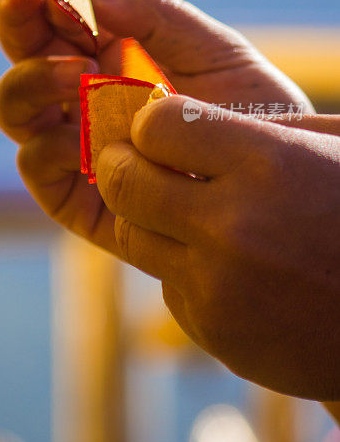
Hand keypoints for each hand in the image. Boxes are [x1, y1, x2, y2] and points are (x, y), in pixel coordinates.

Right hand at [0, 0, 311, 254]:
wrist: (277, 188)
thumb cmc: (247, 111)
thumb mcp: (211, 49)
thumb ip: (151, 15)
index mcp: (103, 58)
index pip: (49, 21)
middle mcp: (78, 100)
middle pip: (21, 58)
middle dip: (17, 26)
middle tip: (34, 4)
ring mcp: (71, 148)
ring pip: (14, 109)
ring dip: (35, 81)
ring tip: (82, 72)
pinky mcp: (74, 199)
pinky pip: (36, 165)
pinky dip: (50, 145)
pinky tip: (87, 140)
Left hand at [96, 97, 339, 399]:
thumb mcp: (334, 146)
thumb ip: (256, 127)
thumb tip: (178, 110)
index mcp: (268, 164)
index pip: (155, 124)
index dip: (153, 121)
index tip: (163, 126)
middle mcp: (232, 227)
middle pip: (122, 180)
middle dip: (123, 163)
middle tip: (136, 161)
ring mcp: (218, 287)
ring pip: (132, 235)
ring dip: (147, 216)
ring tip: (187, 210)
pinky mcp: (213, 331)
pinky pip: (166, 283)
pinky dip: (183, 267)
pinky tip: (229, 265)